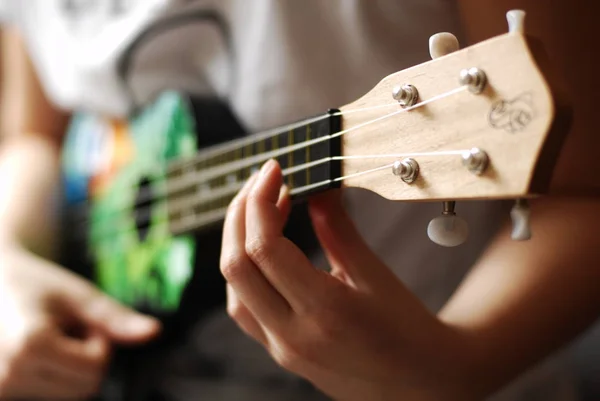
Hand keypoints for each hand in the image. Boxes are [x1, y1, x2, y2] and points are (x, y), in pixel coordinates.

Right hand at [0, 244, 160, 399]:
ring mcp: (0, 389)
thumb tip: (155, 332)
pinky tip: (38, 353)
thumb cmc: (36, 283)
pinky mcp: (0, 395)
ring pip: (67, 397)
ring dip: (68, 369)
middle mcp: (8, 375)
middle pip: (83, 389)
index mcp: (30, 345)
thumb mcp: (80, 295)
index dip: (98, 343)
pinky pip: (47, 396)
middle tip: (64, 330)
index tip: (80, 322)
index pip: (94, 370)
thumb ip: (117, 318)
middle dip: (86, 358)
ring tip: (49, 338)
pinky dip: (51, 377)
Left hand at [220, 160, 473, 400]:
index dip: (260, 201)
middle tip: (262, 182)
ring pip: (233, 289)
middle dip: (240, 214)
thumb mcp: (374, 274)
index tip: (274, 170)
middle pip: (236, 266)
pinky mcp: (279, 353)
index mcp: (324, 311)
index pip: (265, 248)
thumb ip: (337, 228)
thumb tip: (317, 186)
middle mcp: (293, 335)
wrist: (419, 383)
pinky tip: (264, 249)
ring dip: (237, 242)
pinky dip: (245, 271)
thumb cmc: (406, 327)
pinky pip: (244, 308)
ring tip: (261, 209)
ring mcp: (281, 349)